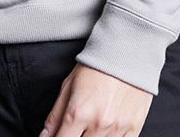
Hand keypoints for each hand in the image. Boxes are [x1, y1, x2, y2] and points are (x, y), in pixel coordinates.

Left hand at [38, 62, 152, 136]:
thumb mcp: (69, 85)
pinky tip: (105, 131)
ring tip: (90, 127)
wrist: (128, 51)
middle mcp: (98, 123)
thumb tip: (44, 136)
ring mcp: (118, 128)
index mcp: (78, 112)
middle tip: (76, 128)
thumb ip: (55, 115)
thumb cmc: (97, 65)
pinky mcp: (134, 128)